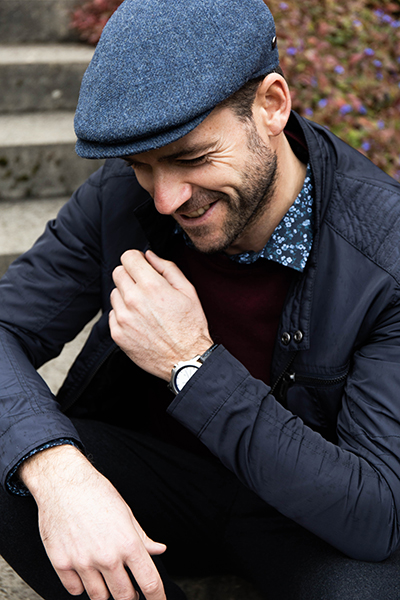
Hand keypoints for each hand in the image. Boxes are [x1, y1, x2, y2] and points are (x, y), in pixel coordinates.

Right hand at [19, 445, 166, 599]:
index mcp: (128, 543)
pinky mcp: (61, 563)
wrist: (63, 483)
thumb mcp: (126, 512)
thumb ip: (142, 537)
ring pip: (99, 597)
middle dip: (131, 598)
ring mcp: (83, 562)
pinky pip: (74, 590)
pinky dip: (81, 586)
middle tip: (131, 592)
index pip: (150, 582)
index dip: (158, 597)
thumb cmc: (96, 493)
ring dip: (106, 593)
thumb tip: (159, 550)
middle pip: (125, 596)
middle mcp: (107, 557)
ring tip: (108, 581)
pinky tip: (85, 573)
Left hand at [109, 249, 212, 379]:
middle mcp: (133, 300)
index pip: (128, 257)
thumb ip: (167, 268)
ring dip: (126, 295)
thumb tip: (149, 256)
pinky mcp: (117, 334)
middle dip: (130, 275)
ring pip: (114, 293)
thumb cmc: (190, 326)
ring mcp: (123, 318)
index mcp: (151, 286)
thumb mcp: (188, 290)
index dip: (136, 259)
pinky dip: (123, 314)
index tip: (141, 265)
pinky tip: (140, 321)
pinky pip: (112, 314)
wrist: (186, 358)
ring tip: (144, 307)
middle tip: (144, 286)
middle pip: (117, 272)